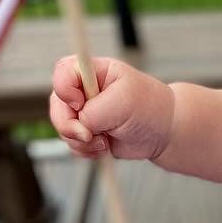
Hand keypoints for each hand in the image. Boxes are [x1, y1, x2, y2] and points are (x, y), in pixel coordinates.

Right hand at [49, 55, 175, 161]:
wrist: (164, 132)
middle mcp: (85, 90)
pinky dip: (86, 150)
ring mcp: (84, 112)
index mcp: (93, 72)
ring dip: (82, 141)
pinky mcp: (87, 131)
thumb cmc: (150, 108)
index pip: (62, 72)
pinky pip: (72, 143)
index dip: (65, 90)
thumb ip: (94, 112)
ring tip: (106, 141)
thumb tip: (78, 126)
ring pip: (63, 128)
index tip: (81, 104)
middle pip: (57, 104)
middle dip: (69, 124)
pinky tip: (105, 147)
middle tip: (89, 134)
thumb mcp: (123, 102)